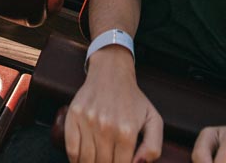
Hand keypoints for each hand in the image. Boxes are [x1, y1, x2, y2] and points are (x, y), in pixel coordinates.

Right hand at [65, 46, 162, 162]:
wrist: (111, 72)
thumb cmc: (133, 99)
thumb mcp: (153, 120)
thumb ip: (153, 147)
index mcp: (127, 131)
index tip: (118, 162)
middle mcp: (107, 127)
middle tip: (107, 161)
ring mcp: (88, 120)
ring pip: (86, 160)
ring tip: (95, 161)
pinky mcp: (74, 114)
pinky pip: (71, 148)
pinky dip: (75, 160)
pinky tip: (81, 160)